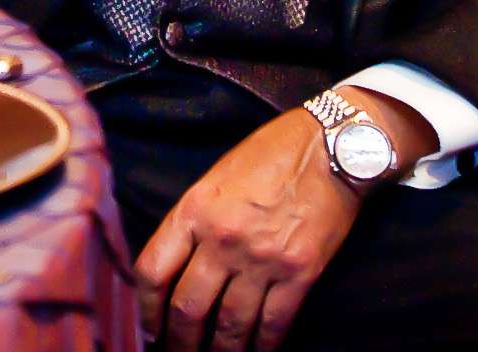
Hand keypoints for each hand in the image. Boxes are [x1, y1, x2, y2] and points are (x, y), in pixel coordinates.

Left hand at [136, 109, 355, 351]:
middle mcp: (222, 239)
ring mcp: (261, 259)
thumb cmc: (272, 154)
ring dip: (219, 350)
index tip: (148, 329)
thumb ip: (195, 219)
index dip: (145, 309)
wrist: (332, 146)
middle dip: (179, 342)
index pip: (153, 271)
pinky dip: (262, 346)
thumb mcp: (217, 177)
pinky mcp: (299, 273)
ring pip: (229, 324)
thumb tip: (179, 266)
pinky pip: (273, 323)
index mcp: (195, 211)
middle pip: (188, 308)